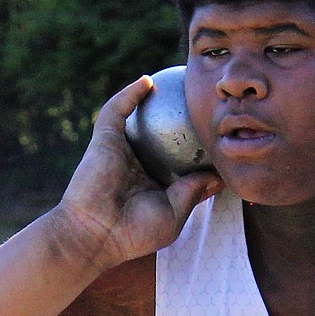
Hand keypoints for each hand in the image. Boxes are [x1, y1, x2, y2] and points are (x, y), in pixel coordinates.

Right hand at [53, 76, 222, 273]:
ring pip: (140, 118)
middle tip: (200, 105)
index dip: (196, 149)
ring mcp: (121, 150)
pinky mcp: (105, 139)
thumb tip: (219, 176)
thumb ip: (194, 191)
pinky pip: (118, 109)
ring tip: (177, 83)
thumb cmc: (135, 232)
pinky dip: (131, 93)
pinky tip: (149, 81)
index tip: (217, 139)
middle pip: (161, 135)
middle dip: (178, 118)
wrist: (95, 235)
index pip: (178, 161)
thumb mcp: (175, 214)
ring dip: (155, 100)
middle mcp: (138, 163)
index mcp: (154, 183)